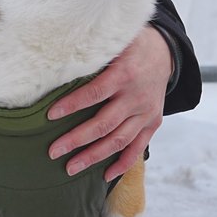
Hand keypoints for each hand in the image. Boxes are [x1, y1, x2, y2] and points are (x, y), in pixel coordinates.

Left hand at [47, 26, 172, 182]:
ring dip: (94, 156)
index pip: (94, 93)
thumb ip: (93, 50)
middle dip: (76, 139)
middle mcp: (136, 97)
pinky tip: (105, 176)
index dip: (72, 105)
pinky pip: (138, 147)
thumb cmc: (132, 45)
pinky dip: (123, 163)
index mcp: (124, 74)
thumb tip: (60, 56)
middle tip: (53, 151)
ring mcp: (146, 113)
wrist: (166, 52)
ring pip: (118, 140)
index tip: (50, 115)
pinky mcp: (153, 123)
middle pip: (103, 124)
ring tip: (70, 168)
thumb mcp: (115, 40)